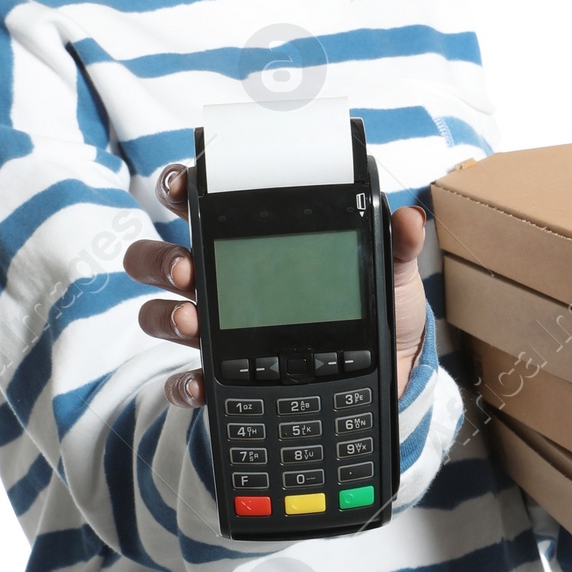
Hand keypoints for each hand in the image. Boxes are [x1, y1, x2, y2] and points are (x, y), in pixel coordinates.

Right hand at [123, 163, 429, 407]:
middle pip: (165, 261)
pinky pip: (188, 381)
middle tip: (187, 269)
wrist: (391, 378)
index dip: (179, 190)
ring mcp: (220, 333)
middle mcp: (225, 285)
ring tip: (194, 321)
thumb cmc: (380, 314)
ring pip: (163, 316)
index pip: (203, 208)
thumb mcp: (391, 277)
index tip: (179, 187)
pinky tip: (201, 384)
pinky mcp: (228, 381)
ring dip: (167, 316)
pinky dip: (186, 384)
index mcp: (256, 248)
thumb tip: (409, 218)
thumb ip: (395, 246)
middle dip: (162, 260)